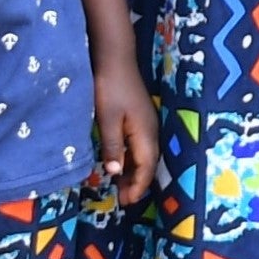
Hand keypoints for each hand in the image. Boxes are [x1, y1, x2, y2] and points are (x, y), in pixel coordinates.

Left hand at [87, 57, 164, 205]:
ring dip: (135, 171)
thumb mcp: (107, 119)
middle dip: (138, 183)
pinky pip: (140, 145)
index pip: (146, 167)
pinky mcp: (140, 116)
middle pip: (149, 163)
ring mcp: (148, 122)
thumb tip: (114, 172)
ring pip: (145, 154)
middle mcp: (151, 129)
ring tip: (121, 185)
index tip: (127, 201)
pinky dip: (133, 158)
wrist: (115, 57)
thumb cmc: (110, 87)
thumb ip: (112, 146)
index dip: (138, 186)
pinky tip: (121, 161)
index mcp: (145, 133)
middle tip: (123, 198)